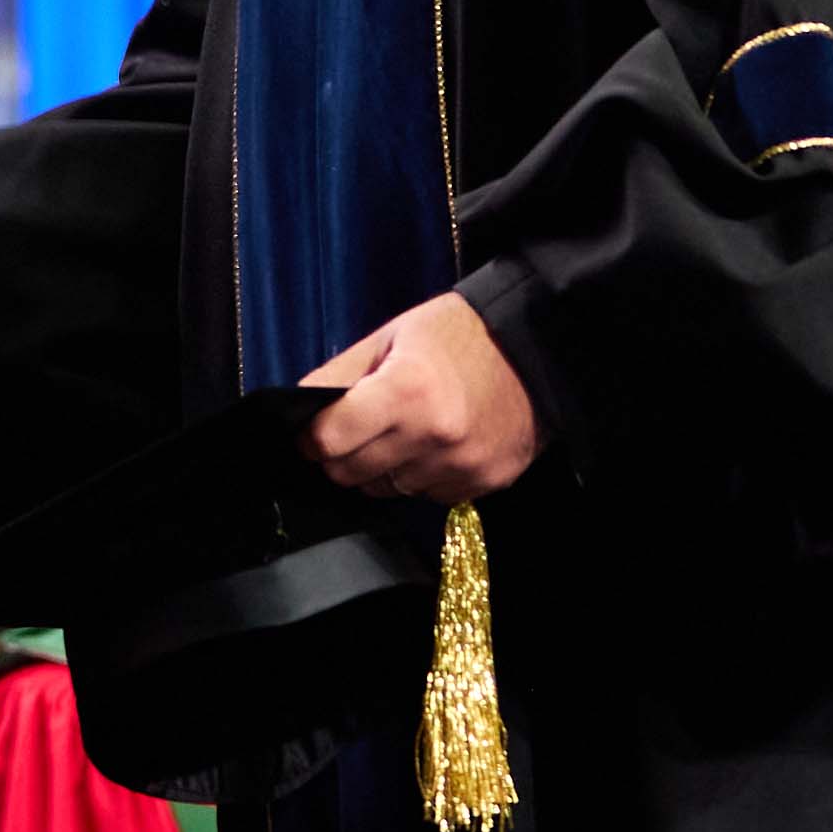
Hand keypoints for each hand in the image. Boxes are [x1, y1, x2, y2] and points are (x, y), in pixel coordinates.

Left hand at [305, 294, 536, 501]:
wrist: (536, 346)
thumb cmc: (457, 335)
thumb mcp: (391, 337)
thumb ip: (339, 374)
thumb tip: (296, 407)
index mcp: (405, 391)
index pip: (329, 441)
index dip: (313, 437)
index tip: (315, 431)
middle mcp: (433, 435)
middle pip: (352, 474)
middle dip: (346, 455)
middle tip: (362, 428)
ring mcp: (460, 465)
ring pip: (389, 490)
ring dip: (386, 468)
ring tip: (408, 430)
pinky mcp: (483, 483)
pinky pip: (429, 496)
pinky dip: (424, 477)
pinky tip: (439, 444)